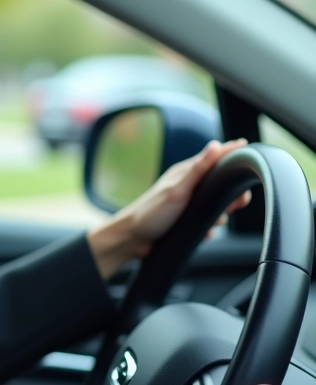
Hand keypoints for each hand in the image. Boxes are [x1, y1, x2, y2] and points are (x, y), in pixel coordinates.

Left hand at [87, 139, 251, 279]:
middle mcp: (189, 185)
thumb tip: (216, 145)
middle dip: (232, 196)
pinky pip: (209, 223)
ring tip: (211, 222)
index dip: (235, 156)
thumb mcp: (177, 190)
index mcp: (186, 173)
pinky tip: (202, 233)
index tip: (252, 157)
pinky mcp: (188, 219)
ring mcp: (189, 203)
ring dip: (220, 216)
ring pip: (219, 206)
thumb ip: (198, 169)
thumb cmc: (151, 212)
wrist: (132, 239)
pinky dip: (209, 229)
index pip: (217, 158)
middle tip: (235, 205)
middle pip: (223, 184)